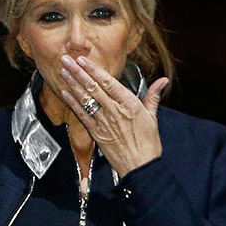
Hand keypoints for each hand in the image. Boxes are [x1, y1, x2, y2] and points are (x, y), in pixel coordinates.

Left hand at [56, 54, 167, 176]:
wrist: (140, 166)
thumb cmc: (148, 143)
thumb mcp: (153, 117)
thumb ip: (153, 96)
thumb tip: (162, 80)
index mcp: (129, 104)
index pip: (108, 82)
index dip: (94, 70)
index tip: (83, 59)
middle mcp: (114, 110)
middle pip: (93, 87)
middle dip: (78, 72)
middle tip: (66, 59)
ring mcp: (104, 122)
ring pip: (85, 98)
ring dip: (72, 84)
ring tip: (62, 71)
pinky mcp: (96, 133)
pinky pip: (82, 115)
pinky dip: (73, 103)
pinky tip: (65, 92)